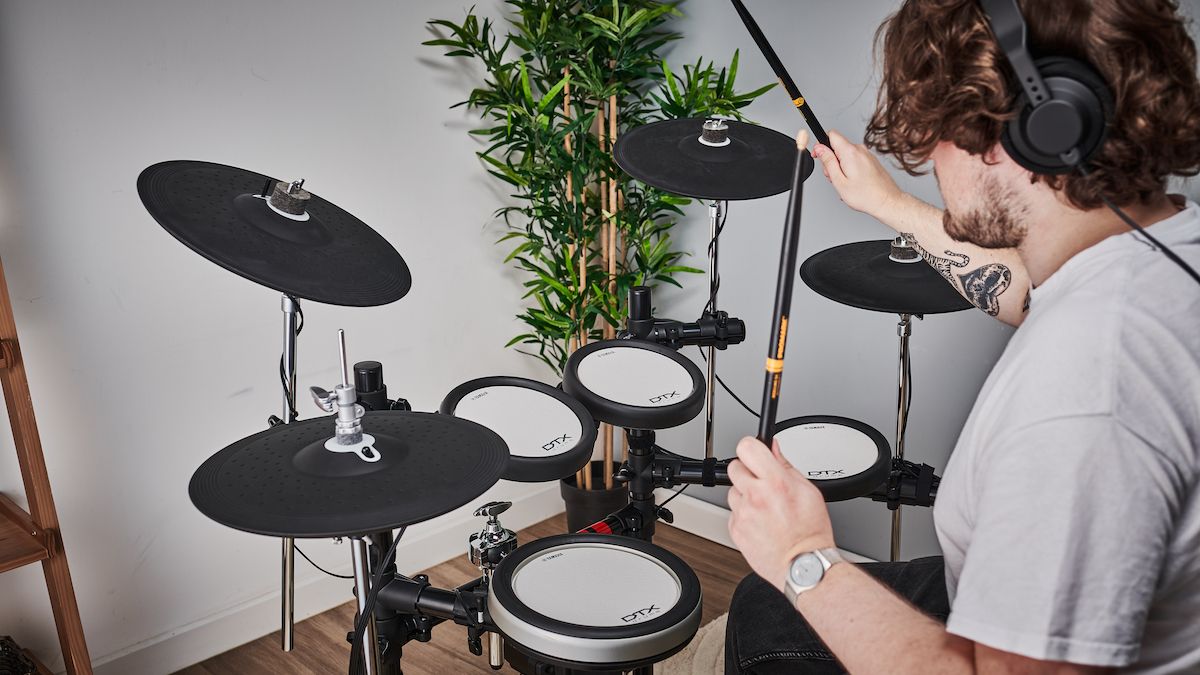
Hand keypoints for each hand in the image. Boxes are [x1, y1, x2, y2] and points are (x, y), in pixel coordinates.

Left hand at [727, 436, 835, 593]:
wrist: (803, 564)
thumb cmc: (810, 532)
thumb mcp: (808, 491)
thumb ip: (786, 465)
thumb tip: (773, 448)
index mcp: (775, 482)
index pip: (747, 447)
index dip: (751, 447)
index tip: (755, 453)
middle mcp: (756, 496)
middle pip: (734, 467)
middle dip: (747, 472)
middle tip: (761, 483)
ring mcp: (743, 513)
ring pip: (732, 491)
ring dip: (745, 495)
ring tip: (764, 508)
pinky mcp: (735, 529)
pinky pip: (733, 512)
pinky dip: (743, 515)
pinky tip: (760, 522)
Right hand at [813, 130, 904, 219]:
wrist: (886, 201)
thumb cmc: (865, 195)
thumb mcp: (839, 181)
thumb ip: (827, 162)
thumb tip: (819, 149)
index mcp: (850, 152)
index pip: (831, 135)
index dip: (821, 144)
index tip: (819, 156)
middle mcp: (860, 149)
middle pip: (837, 146)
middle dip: (831, 160)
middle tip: (835, 177)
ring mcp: (867, 154)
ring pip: (845, 154)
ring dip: (840, 166)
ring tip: (846, 182)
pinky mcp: (871, 160)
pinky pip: (854, 159)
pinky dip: (849, 168)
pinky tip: (854, 182)